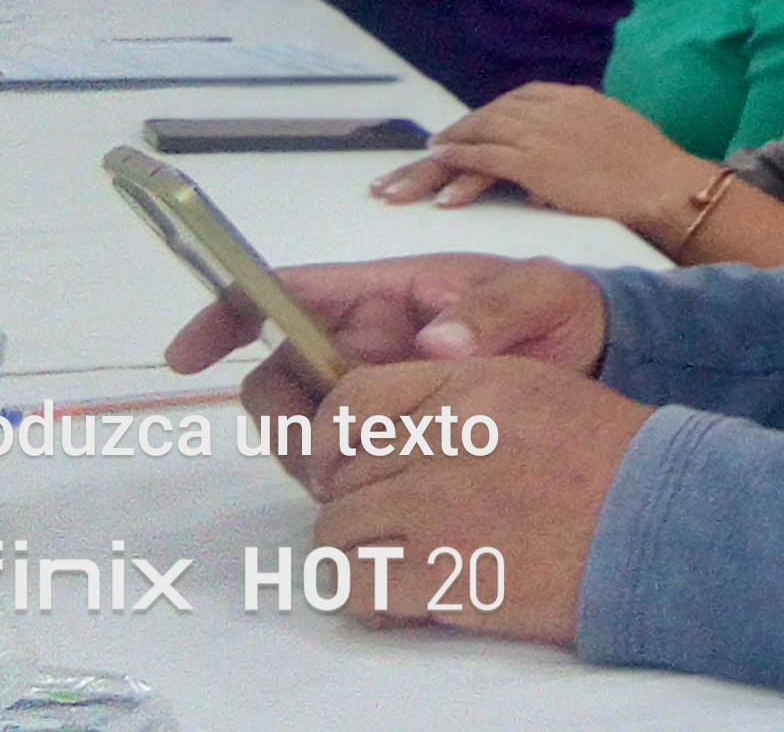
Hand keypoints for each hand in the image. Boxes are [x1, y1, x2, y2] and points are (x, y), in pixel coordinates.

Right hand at [163, 255, 610, 481]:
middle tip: (332, 451)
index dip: (228, 315)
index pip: (287, 293)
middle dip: (285, 418)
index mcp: (387, 291)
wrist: (597, 358)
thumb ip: (492, 312)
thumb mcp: (540, 294)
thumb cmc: (561, 309)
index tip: (186, 356)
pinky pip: (339, 461)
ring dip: (316, 457)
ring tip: (382, 468)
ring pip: (302, 428)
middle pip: (279, 378)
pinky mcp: (390, 435)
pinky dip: (345, 483)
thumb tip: (434, 343)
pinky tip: (391, 491)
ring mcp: (374, 392)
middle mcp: (364, 341)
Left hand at [299, 354, 651, 646]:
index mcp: (468, 385)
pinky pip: (358, 587)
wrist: (658, 521)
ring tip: (389, 561)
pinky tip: (395, 596)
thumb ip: (454, 399)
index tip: (336, 464)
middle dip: (356, 502)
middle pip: (343, 476)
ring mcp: (437, 511)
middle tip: (388, 521)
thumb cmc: (608, 458)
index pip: (352, 402)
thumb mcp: (534, 391)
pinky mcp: (443, 576)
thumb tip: (384, 435)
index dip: (329, 439)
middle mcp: (444, 441)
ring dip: (355, 551)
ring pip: (337, 534)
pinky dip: (365, 596)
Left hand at [372, 84, 708, 236]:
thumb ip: (580, 141)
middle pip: (491, 114)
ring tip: (416, 166)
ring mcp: (543, 132)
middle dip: (455, 133)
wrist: (665, 185)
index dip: (486, 116)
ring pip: (480, 133)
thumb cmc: (651, 171)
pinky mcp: (536, 161)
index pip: (518, 100)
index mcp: (575, 98)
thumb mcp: (613, 137)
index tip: (465, 131)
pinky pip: (487, 157)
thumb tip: (551, 168)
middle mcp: (554, 107)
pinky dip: (459, 160)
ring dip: (444, 149)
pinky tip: (437, 164)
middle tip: (423, 150)